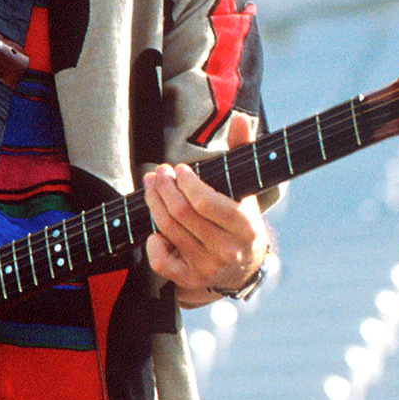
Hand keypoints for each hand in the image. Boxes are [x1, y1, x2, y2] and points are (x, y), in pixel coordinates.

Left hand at [143, 163, 269, 305]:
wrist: (245, 266)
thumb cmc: (241, 219)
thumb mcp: (246, 187)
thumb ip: (243, 150)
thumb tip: (239, 119)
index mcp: (244, 226)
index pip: (204, 201)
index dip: (185, 182)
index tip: (179, 169)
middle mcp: (226, 250)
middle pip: (181, 212)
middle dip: (163, 187)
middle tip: (158, 173)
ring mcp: (207, 267)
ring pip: (168, 229)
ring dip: (154, 203)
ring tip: (152, 186)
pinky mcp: (189, 280)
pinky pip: (160, 261)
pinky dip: (152, 242)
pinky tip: (155, 229)